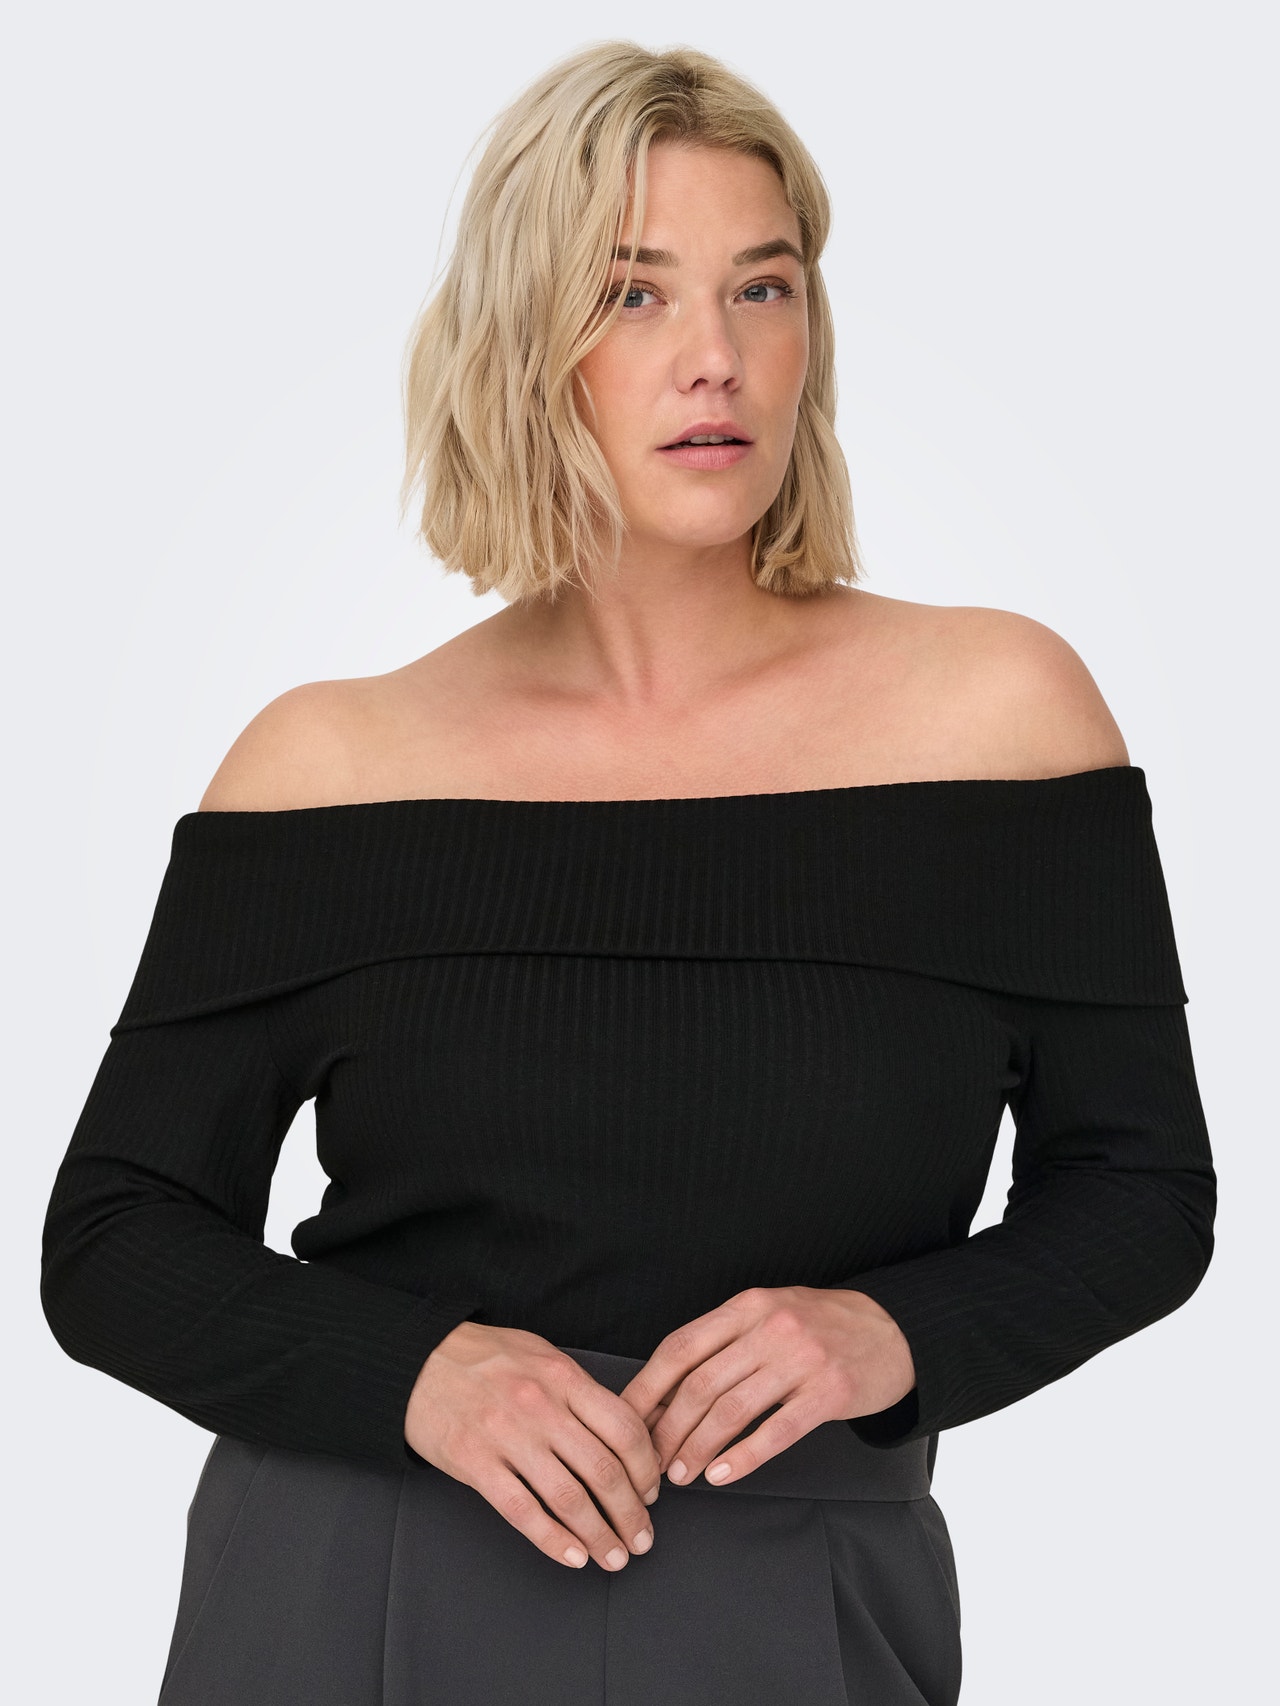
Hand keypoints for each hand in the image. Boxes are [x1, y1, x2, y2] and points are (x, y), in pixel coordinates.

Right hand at [405, 1320, 661, 1571]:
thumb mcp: (540, 1355)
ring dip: (599, 1535)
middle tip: (642, 1538)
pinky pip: (523, 1511)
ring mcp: (507, 1435)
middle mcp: (541, 1406)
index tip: (652, 1492)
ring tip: (614, 1556)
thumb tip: (623, 1432)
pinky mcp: (475, 1462)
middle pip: (604, 1469)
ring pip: (569, 1498)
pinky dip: (554, 1541)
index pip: (624, 1428)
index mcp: (563, 1377)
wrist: (418, 1360)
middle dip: (631, 1513)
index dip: (646, 1468)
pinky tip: (574, 1557)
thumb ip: (579, 1390)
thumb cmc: (484, 1357)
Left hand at [617, 1286, 915, 1488]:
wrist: (894, 1330)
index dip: (648, 1388)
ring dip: (698, 1448)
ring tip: (679, 1475)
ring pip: (732, 1410)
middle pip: (700, 1384)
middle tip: (651, 1463)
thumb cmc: (819, 1326)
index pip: (681, 1347)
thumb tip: (666, 1393)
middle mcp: (770, 1327)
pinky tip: (721, 1475)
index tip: (626, 1420)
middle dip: (667, 1429)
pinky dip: (742, 1457)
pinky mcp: (830, 1392)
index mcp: (747, 1306)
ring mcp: (802, 1359)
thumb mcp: (768, 1315)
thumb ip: (723, 1343)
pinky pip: (776, 1431)